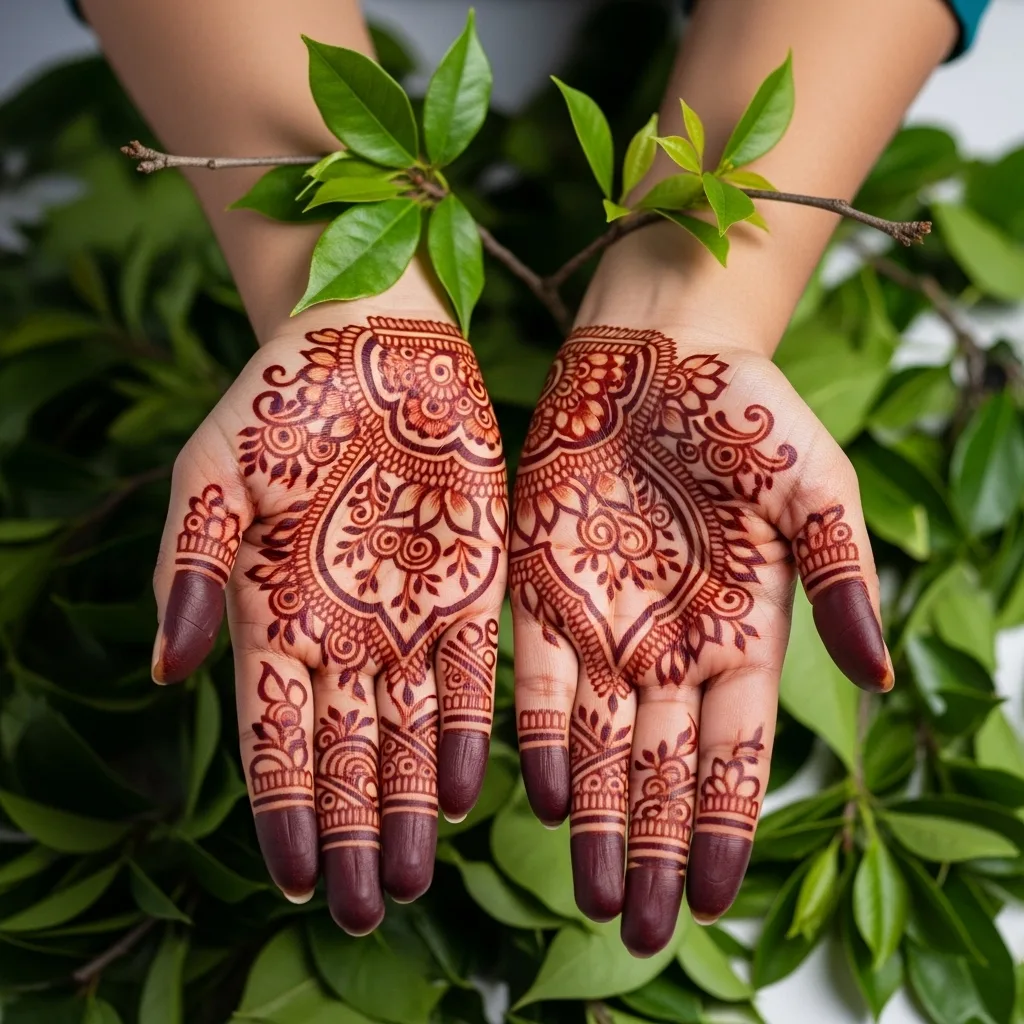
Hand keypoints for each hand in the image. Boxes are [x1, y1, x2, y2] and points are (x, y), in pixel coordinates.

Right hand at [152, 314, 507, 932]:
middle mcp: (340, 631)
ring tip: (412, 876)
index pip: (271, 735)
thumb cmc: (280, 402)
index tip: (292, 876)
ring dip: (409, 805)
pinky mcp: (468, 587)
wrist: (373, 345)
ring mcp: (407, 614)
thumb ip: (189, 568)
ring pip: (407, 732)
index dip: (280, 808)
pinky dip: (466, 731)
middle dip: (348, 834)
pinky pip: (469, 675)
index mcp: (270, 614)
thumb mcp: (212, 476)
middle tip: (358, 911)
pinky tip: (467, 788)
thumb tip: (165, 667)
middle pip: (343, 756)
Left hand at [509, 323, 890, 955]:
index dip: (729, 825)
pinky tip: (547, 794)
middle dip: (657, 849)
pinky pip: (539, 677)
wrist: (655, 354)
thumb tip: (879, 677)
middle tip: (643, 932)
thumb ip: (842, 579)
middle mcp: (670, 643)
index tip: (717, 899)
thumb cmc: (745, 413)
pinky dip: (542, 736)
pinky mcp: (543, 587)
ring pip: (601, 743)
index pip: (736, 752)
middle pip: (665, 769)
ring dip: (599, 818)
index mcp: (743, 631)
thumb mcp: (816, 489)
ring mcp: (605, 620)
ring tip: (596, 895)